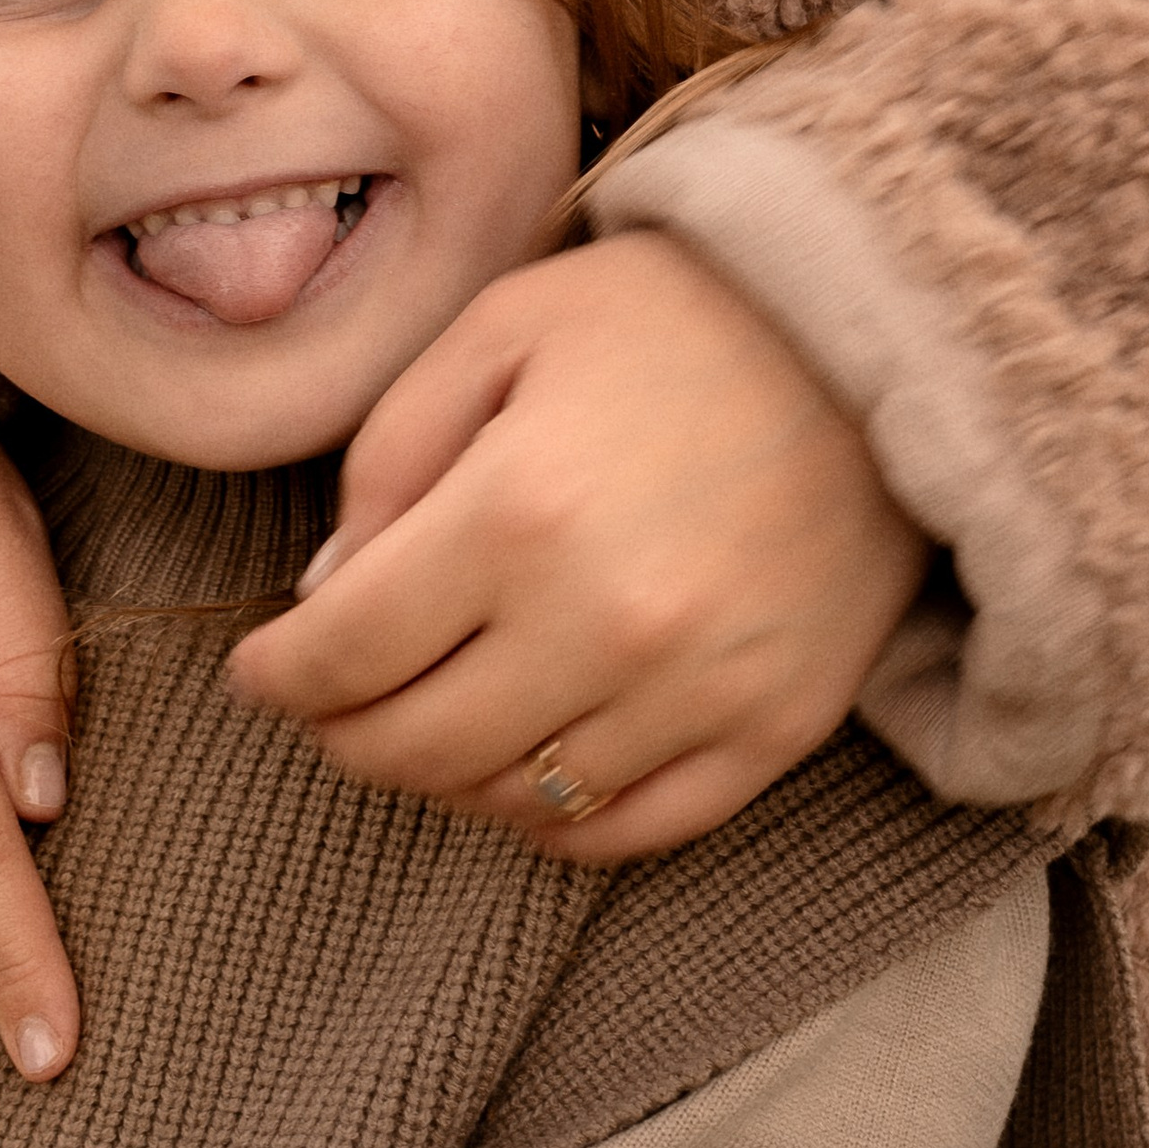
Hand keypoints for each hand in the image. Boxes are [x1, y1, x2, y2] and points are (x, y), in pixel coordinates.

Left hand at [228, 233, 925, 862]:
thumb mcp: (498, 332)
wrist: (888, 333)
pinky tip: (525, 766)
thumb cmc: (672, 318)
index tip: (260, 671)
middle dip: (343, 735)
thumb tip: (324, 600)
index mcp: (515, 514)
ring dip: (443, 776)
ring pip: (510, 801)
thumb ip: (388, 462)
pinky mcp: (773, 729)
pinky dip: (554, 818)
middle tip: (329, 705)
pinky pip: (628, 828)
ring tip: (428, 720)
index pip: (342, 656)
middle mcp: (603, 624)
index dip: (277, 678)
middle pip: (412, 749)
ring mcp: (696, 690)